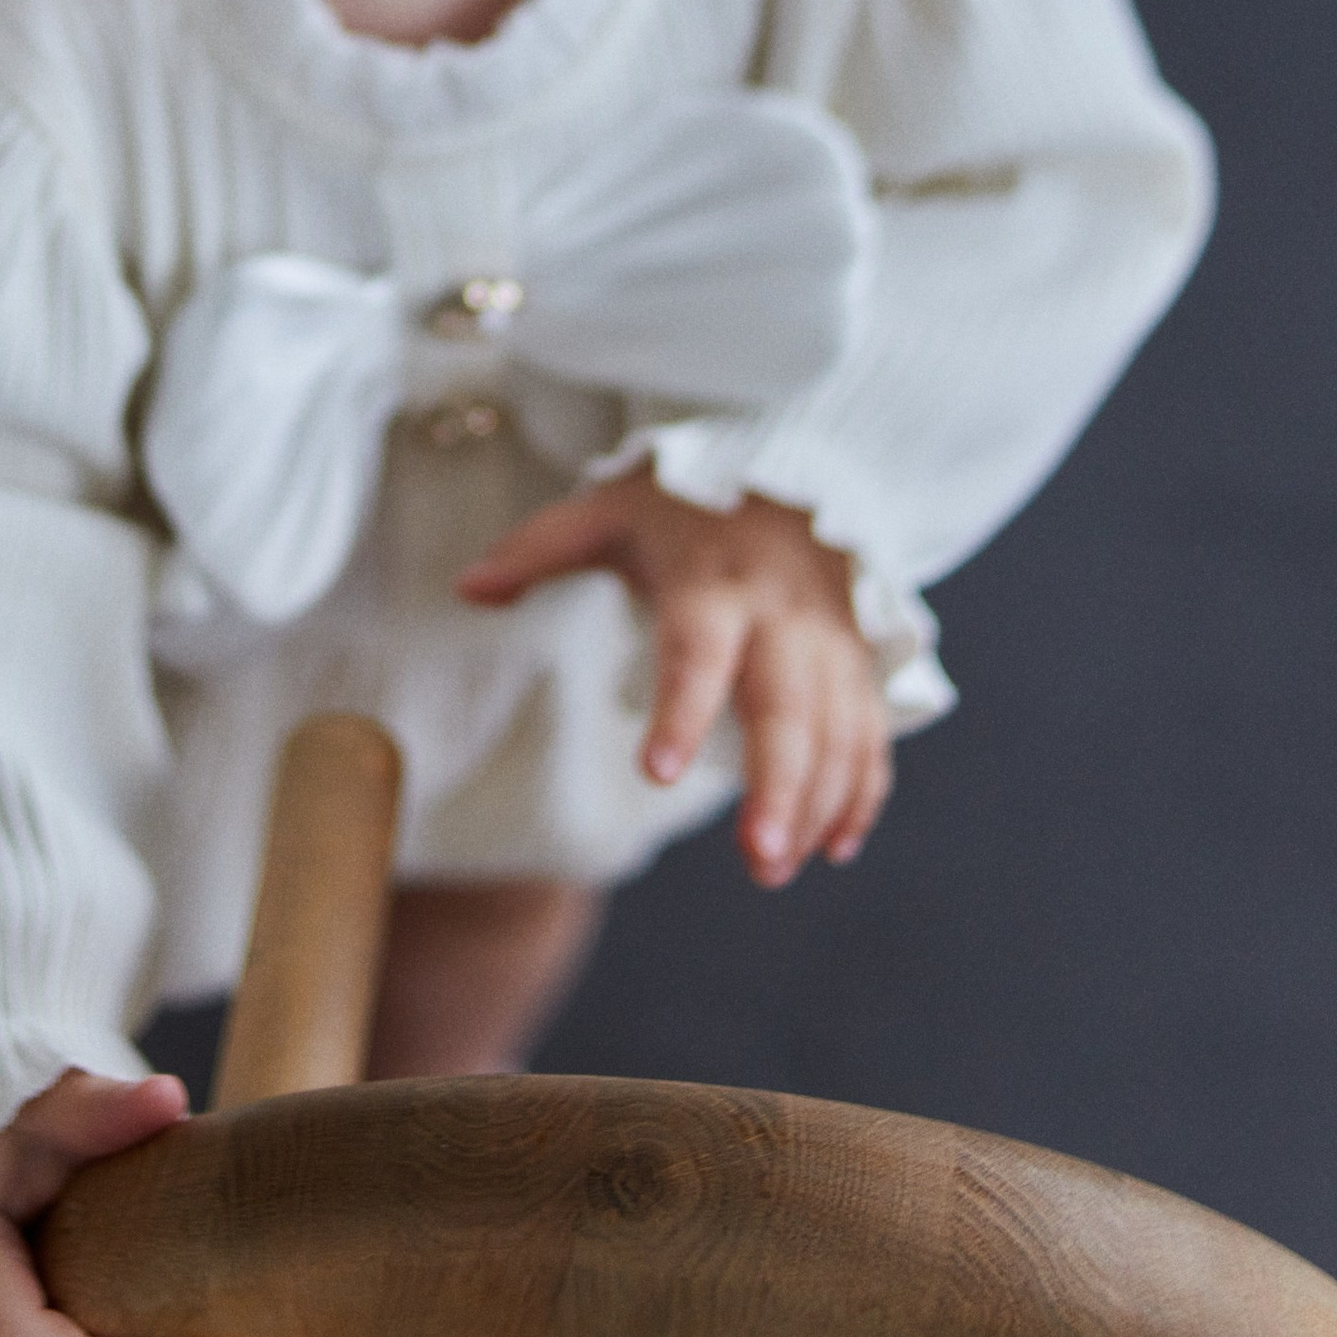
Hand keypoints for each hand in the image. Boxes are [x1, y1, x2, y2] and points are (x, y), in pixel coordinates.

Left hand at [458, 468, 891, 886]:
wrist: (789, 467)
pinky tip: (834, 845)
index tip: (655, 772)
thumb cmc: (681, 504)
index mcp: (711, 581)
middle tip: (757, 861)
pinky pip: (870, 730)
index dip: (680, 711)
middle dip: (778, 787)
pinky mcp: (857, 659)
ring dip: (817, 803)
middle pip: (786, 707)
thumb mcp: (605, 510)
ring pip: (837, 729)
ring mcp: (828, 639)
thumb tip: (466, 589)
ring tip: (776, 869)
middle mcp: (779, 614)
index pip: (696, 652)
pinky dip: (861, 789)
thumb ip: (536, 550)